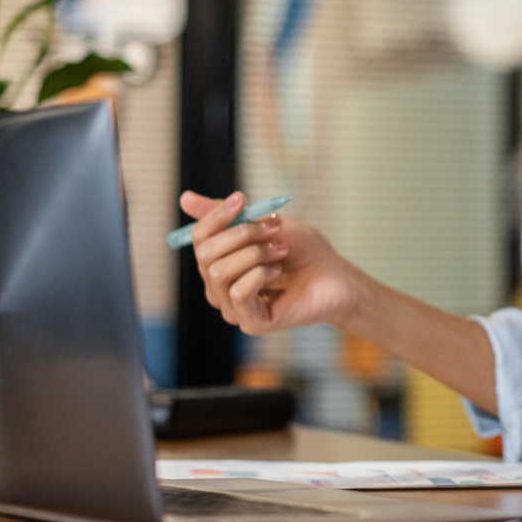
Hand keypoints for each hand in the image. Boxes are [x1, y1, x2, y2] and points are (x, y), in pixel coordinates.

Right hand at [179, 191, 364, 335]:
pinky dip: (259, 274)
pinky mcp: (252, 323)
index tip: (242, 198)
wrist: (337, 276)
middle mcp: (220, 289)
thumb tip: (184, 198)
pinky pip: (239, 293)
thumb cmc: (303, 251)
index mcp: (220, 263)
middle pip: (205, 255)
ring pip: (220, 272)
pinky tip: (278, 271)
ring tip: (281, 251)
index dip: (216, 216)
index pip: (199, 239)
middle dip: (242, 233)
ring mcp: (234, 308)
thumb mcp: (266, 224)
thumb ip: (230, 216)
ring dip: (255, 253)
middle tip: (275, 228)